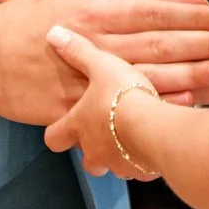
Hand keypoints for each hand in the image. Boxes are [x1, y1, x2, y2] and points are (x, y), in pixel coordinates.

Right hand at [0, 0, 208, 127]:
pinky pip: (119, 109)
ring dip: (193, 75)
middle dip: (205, 43)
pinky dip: (152, 108)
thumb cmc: (20, 20)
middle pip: (159, 43)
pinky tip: (184, 107)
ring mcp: (84, 77)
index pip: (152, 10)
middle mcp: (92, 42)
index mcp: (92, 11)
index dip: (189, 13)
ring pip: (147, 77)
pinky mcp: (74, 107)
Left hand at [41, 25, 159, 180]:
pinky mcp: (142, 173)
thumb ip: (78, 52)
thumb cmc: (123, 96)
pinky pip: (140, 169)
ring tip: (135, 136)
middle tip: (106, 132)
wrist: (155, 129)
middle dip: (94, 150)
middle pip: (87, 161)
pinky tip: (155, 142)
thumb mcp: (101, 66)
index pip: (54, 138)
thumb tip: (53, 35)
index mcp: (78, 127)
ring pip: (114, 166)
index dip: (57, 132)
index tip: (64, 125)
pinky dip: (144, 159)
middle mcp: (94, 152)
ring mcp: (118, 165)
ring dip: (121, 154)